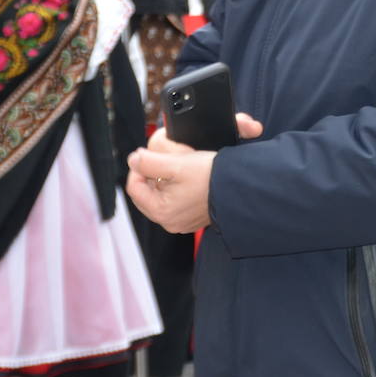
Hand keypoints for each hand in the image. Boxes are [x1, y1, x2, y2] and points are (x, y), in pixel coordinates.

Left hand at [126, 113, 262, 233]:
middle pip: (147, 193)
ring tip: (179, 168)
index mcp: (161, 211)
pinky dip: (178, 189)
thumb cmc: (212, 177)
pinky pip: (177, 201)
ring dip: (166, 180)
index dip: (138, 168)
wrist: (242, 186)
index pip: (135, 187)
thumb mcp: (176, 164)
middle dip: (153, 174)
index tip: (147, 155)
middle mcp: (170, 221)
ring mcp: (183, 221)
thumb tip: (134, 159)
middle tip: (165, 160)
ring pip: (162, 197)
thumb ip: (149, 161)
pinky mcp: (194, 218)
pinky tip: (189, 178)